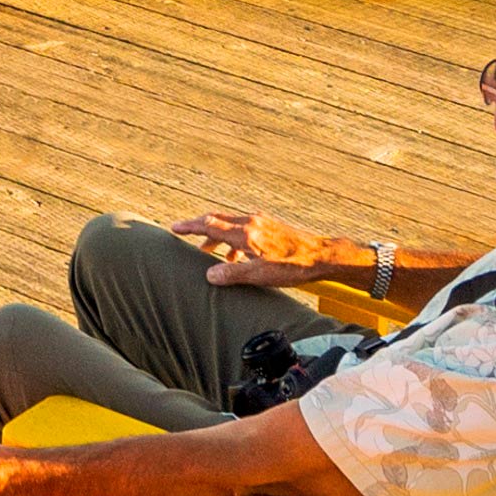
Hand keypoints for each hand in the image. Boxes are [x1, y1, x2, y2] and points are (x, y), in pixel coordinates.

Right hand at [171, 205, 318, 287]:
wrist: (321, 256)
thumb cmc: (292, 266)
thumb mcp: (260, 274)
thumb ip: (233, 273)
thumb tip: (209, 274)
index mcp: (245, 232)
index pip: (209, 224)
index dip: (190, 226)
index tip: (175, 228)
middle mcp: (251, 222)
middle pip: (217, 220)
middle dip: (199, 228)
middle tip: (185, 234)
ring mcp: (261, 222)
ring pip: (230, 225)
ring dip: (217, 237)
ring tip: (209, 252)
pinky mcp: (269, 227)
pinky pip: (243, 229)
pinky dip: (232, 240)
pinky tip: (236, 256)